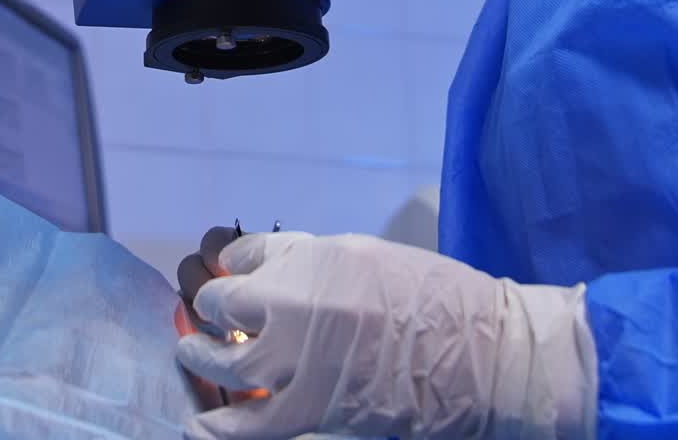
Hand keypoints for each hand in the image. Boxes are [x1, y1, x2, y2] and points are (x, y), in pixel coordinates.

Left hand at [176, 232, 597, 439]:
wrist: (486, 355)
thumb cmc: (434, 297)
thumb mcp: (367, 256)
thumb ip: (312, 260)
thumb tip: (266, 268)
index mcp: (315, 256)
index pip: (244, 255)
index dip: (233, 268)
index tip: (232, 277)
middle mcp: (299, 300)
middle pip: (225, 303)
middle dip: (212, 309)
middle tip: (209, 318)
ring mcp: (304, 357)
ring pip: (230, 360)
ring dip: (202, 357)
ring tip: (191, 354)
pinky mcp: (317, 409)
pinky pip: (255, 422)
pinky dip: (222, 427)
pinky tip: (200, 426)